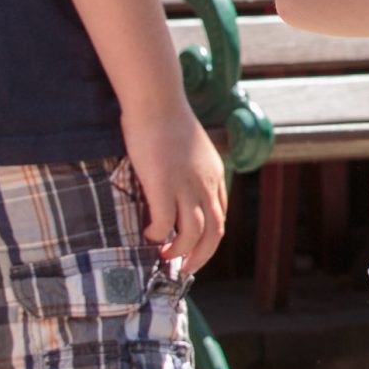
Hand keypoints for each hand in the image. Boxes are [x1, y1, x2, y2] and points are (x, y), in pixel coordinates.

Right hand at [121, 104, 227, 271]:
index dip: (208, 240)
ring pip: (193, 233)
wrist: (157, 100)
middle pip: (214, 233)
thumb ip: (190, 171)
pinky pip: (164, 222)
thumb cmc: (166, 122)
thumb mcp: (190, 150)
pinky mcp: (163, 184)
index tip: (193, 251)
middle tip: (183, 268)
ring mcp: (186, 185)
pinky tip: (148, 234)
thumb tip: (178, 191)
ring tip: (163, 256)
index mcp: (214, 176)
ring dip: (180, 251)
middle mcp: (205, 184)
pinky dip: (158, 234)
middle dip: (200, 256)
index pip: (220, 218)